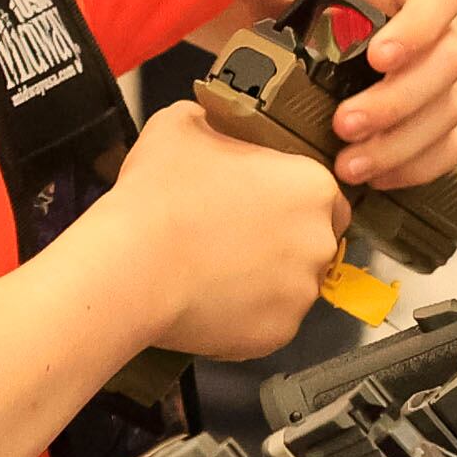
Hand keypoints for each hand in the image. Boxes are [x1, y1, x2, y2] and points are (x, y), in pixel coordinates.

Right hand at [103, 104, 348, 359]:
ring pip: (292, 285)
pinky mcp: (276, 335)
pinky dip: (247, 315)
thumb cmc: (161, 194)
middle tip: (234, 237)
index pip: (325, 194)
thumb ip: (215, 121)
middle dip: (283, 240)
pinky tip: (211, 299)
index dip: (292, 198)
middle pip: (313, 242)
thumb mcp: (183, 124)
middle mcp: (320, 241)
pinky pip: (269, 323)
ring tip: (216, 270)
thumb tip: (212, 124)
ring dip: (266, 279)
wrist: (131, 267)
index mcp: (311, 186)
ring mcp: (301, 293)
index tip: (260, 202)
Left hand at [223, 0, 456, 190]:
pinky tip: (378, 178)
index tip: (378, 57)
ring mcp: (455, 75)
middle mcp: (446, 30)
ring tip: (349, 166)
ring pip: (451, 111)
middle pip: (448, 64)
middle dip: (397, 101)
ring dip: (403, 144)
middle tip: (344, 126)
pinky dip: (422, 167)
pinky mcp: (454, 113)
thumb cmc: (330, 0)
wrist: (348, 19)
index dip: (417, 29)